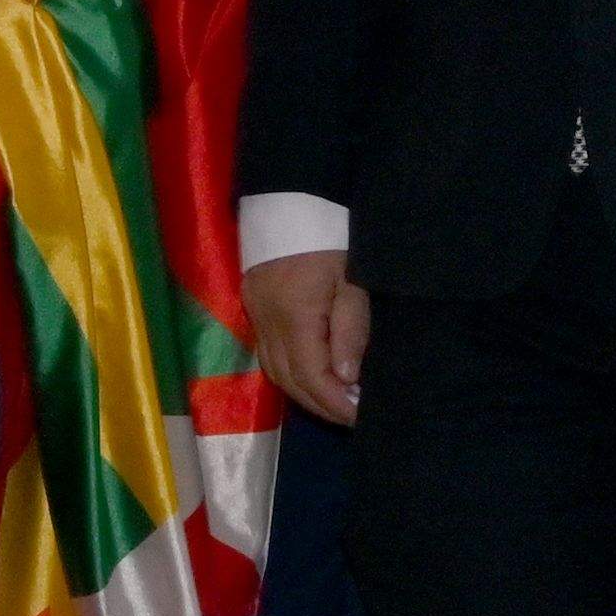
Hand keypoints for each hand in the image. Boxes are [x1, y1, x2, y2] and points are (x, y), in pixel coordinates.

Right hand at [246, 252, 369, 428]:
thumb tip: (345, 378)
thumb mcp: (351, 281)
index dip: (336, 403)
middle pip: (289, 381)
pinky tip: (312, 377)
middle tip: (352, 417)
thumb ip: (350, 330)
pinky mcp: (253, 308)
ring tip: (335, 402)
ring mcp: (256, 317)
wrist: (290, 199)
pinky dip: (291, 374)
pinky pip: (269, 355)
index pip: (312, 377)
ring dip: (304, 393)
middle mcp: (268, 324)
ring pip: (275, 372)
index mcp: (294, 318)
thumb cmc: (329, 237)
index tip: (361, 416)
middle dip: (321, 406)